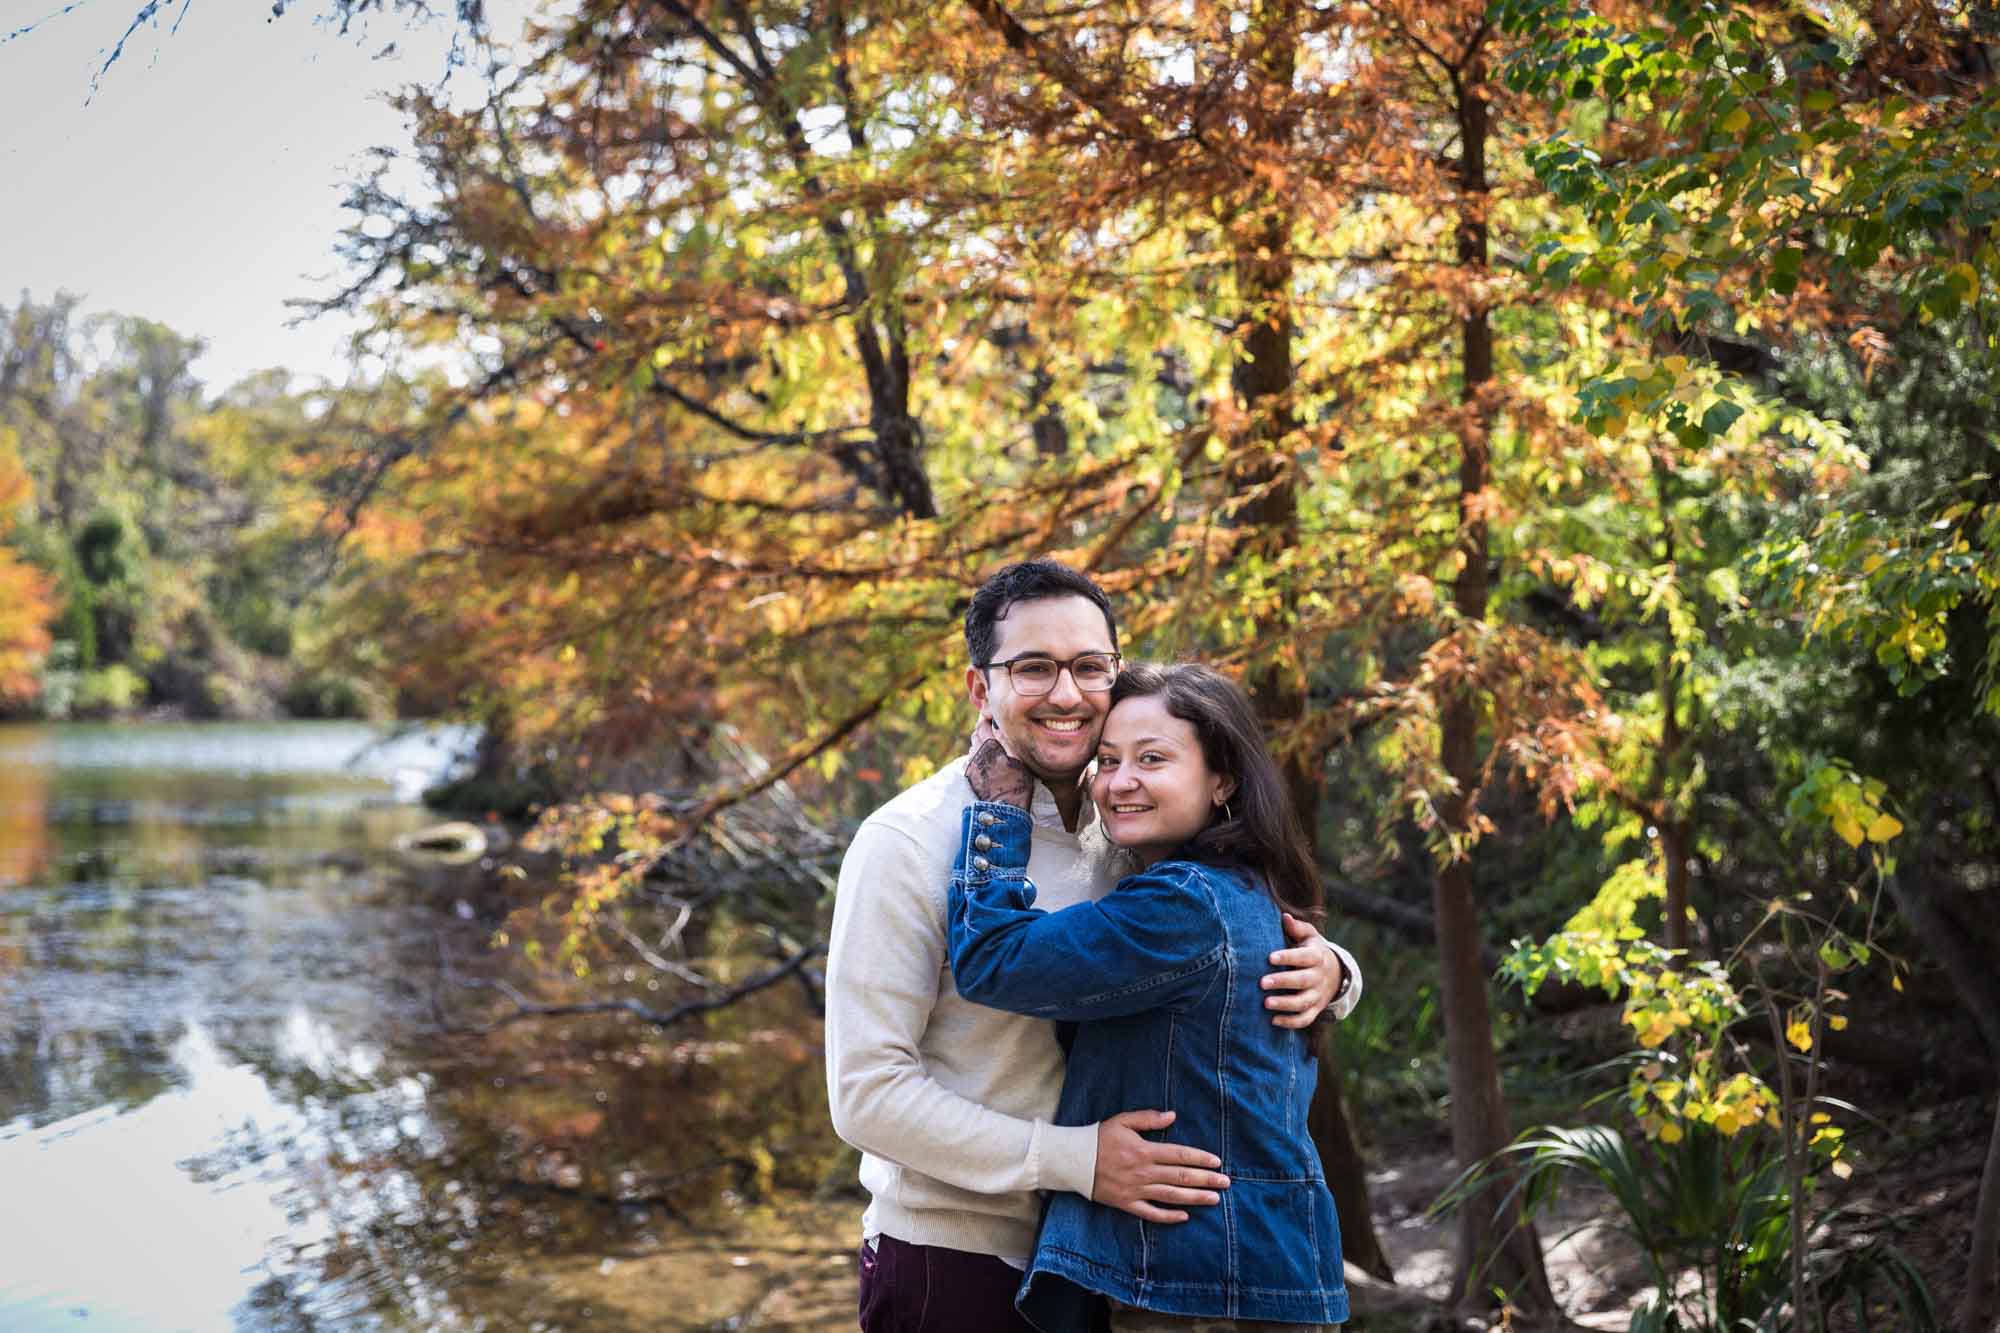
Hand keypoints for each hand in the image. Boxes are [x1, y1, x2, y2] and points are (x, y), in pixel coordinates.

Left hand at [967, 717, 1033, 808]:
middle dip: (983, 731)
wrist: (1005, 807)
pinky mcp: (970, 775)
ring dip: (980, 744)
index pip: (981, 725)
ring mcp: (972, 764)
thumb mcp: (1018, 758)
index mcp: (989, 744)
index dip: (987, 721)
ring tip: (992, 749)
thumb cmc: (1017, 782)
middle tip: (994, 733)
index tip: (993, 720)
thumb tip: (997, 725)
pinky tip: (986, 762)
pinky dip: (977, 757)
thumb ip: (1006, 739)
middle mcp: (977, 752)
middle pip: (976, 735)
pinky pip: (970, 760)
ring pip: (973, 747)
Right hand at [1091, 1109, 1228, 1223]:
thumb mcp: (1122, 1121)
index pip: (1179, 1155)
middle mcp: (1143, 1172)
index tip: (1217, 1162)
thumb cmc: (1098, 1137)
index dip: (1200, 1159)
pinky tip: (1184, 1216)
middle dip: (1206, 1180)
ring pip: (1171, 1196)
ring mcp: (1136, 1190)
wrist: (1072, 1160)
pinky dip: (1169, 1216)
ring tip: (1214, 1199)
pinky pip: (1151, 1213)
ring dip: (1195, 1197)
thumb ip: (1148, 1119)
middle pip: (1181, 1177)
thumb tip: (1172, 1116)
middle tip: (1226, 1183)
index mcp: (1144, 1150)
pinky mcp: (1127, 1203)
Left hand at [1262, 913, 1342, 1029]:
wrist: (1336, 974)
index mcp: (1316, 957)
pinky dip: (1291, 1022)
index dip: (1288, 957)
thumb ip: (1297, 928)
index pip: (1303, 957)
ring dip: (1285, 1004)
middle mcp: (1318, 977)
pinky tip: (1273, 1020)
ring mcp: (1317, 995)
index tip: (1270, 957)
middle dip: (1283, 982)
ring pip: (1303, 1002)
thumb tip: (1284, 917)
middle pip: (1302, 981)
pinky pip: (1305, 1019)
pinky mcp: (1315, 1009)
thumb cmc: (1313, 950)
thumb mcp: (1310, 936)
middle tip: (1262, 982)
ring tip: (1266, 1003)